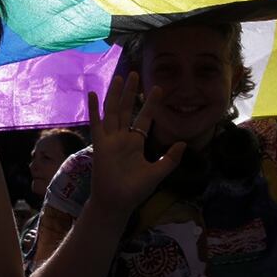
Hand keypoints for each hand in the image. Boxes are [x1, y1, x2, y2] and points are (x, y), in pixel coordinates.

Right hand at [87, 73, 185, 217]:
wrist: (117, 203)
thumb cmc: (135, 191)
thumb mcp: (157, 173)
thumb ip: (170, 159)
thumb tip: (183, 143)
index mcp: (136, 143)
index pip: (144, 118)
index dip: (150, 104)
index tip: (159, 88)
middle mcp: (122, 138)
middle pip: (126, 109)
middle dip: (131, 92)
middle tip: (136, 74)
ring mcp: (110, 140)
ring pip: (113, 112)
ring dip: (115, 95)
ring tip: (120, 78)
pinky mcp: (100, 145)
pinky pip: (96, 124)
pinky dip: (94, 109)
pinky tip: (93, 94)